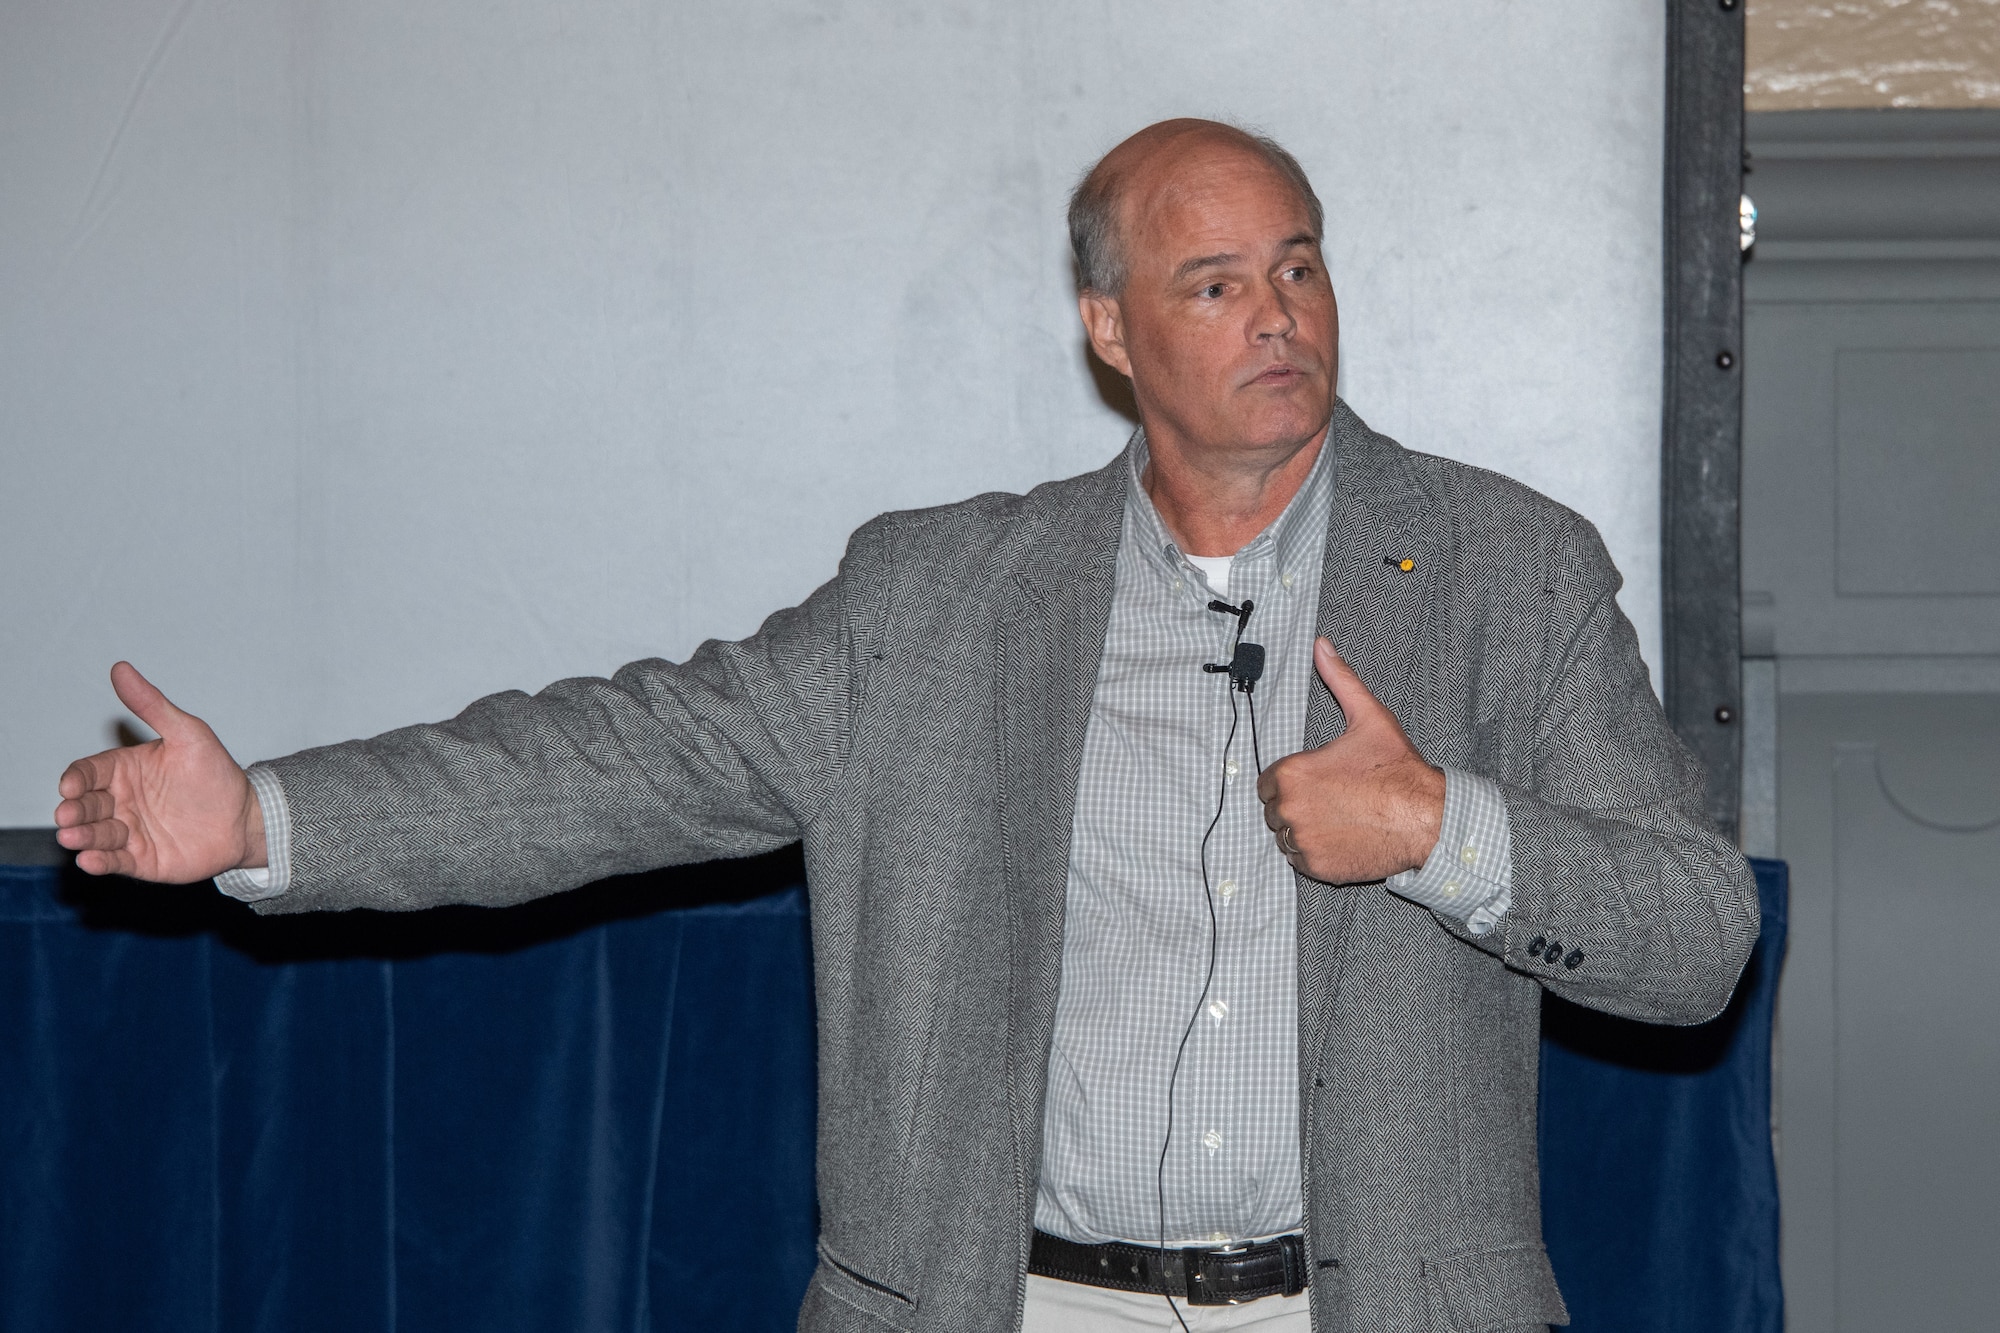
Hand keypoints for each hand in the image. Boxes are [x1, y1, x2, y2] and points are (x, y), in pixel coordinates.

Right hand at [53, 662, 265, 880]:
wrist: (245, 815)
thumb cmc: (215, 772)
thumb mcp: (188, 733)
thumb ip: (152, 705)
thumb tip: (121, 668)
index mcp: (124, 770)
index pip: (88, 773)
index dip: (75, 779)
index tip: (70, 785)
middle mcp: (120, 801)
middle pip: (86, 805)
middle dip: (73, 810)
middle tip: (67, 814)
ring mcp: (129, 831)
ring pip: (96, 834)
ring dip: (82, 836)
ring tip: (72, 837)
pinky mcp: (141, 859)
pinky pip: (114, 862)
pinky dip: (100, 862)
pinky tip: (91, 861)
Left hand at [1256, 638, 1444, 883]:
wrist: (1427, 818)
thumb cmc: (1397, 769)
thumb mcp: (1369, 717)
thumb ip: (1339, 679)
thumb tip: (1321, 645)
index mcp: (1292, 773)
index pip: (1268, 783)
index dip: (1292, 781)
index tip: (1318, 782)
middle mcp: (1289, 809)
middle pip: (1275, 810)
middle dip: (1297, 805)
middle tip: (1334, 800)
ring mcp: (1302, 841)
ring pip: (1285, 836)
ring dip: (1304, 829)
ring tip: (1339, 818)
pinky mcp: (1316, 867)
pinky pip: (1300, 861)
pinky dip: (1315, 854)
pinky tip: (1342, 838)